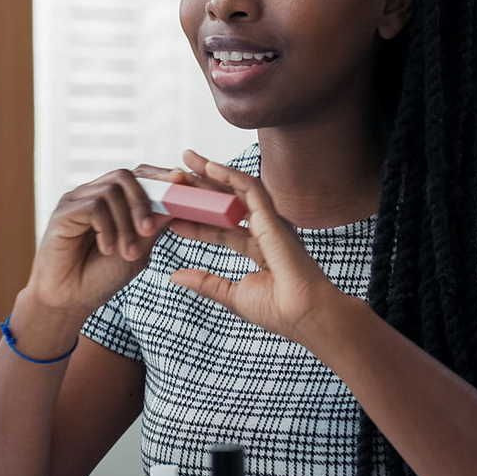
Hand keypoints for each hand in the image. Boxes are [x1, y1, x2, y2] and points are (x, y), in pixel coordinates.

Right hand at [28, 164, 190, 317]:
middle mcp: (93, 195)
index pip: (138, 175)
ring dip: (125, 224)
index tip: (182, 181)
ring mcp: (77, 201)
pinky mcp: (63, 212)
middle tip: (149, 231)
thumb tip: (179, 199)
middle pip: (125, 176)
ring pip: (111, 192)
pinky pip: (94, 207)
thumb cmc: (102, 276)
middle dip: (143, 202)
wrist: (70, 300)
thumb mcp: (139, 249)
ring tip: (127, 252)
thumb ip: (154, 224)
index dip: (160, 176)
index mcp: (113, 201)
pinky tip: (107, 249)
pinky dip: (107, 229)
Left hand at [168, 149, 336, 344]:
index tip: (171, 214)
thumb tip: (175, 276)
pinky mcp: (272, 217)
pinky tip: (208, 167)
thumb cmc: (278, 311)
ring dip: (211, 174)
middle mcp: (264, 232)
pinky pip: (248, 188)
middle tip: (176, 173)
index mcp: (258, 250)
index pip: (221, 230)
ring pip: (236, 190)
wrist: (304, 315)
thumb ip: (205, 282)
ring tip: (187, 160)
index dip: (196, 222)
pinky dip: (228, 175)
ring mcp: (270, 222)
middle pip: (226, 204)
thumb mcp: (231, 295)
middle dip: (202, 188)